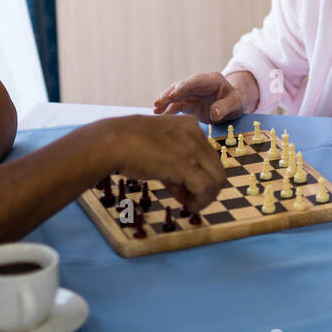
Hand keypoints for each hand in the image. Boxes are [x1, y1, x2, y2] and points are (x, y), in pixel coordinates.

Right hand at [97, 114, 228, 211]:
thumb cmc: (128, 143)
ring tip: (189, 204)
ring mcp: (192, 150)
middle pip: (217, 168)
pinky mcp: (185, 166)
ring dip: (206, 197)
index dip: (198, 174)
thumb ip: (174, 158)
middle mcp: (196, 135)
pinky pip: (206, 188)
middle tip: (189, 199)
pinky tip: (188, 205)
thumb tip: (182, 183)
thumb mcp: (160, 144)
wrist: (113, 140)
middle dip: (205, 187)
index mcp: (190, 126)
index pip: (208, 156)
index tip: (181, 185)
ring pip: (217, 179)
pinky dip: (201, 201)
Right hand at [153, 71, 255, 123]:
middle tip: (158, 103)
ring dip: (165, 102)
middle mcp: (198, 84)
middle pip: (181, 87)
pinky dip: (167, 110)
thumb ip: (226, 107)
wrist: (232, 105)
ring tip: (155, 111)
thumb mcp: (236, 104)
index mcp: (212, 80)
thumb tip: (214, 113)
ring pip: (175, 95)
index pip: (195, 81)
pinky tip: (159, 115)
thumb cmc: (235, 102)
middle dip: (169, 94)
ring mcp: (191, 93)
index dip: (184, 87)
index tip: (174, 94)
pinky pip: (175, 105)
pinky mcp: (186, 102)